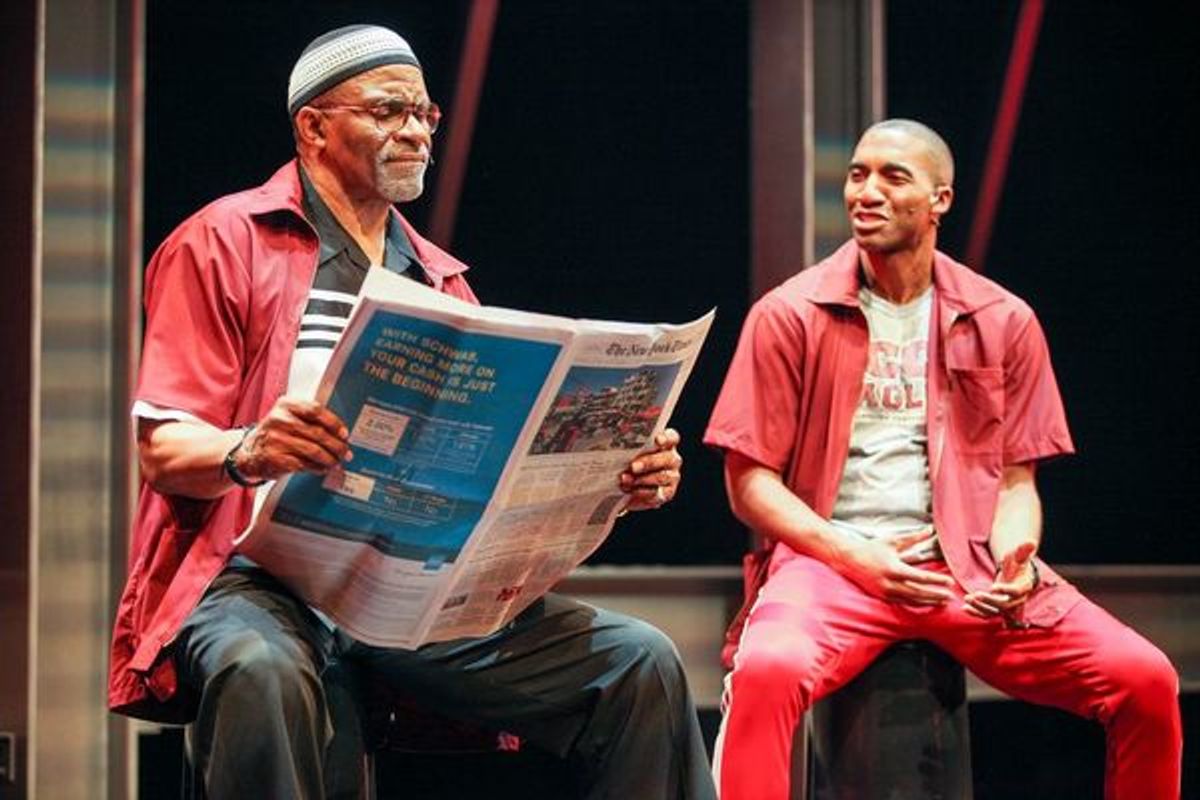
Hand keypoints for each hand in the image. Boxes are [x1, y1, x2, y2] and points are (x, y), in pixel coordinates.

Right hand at [235, 397, 350, 482]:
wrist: (248, 452)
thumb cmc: (274, 434)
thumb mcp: (288, 418)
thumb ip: (311, 421)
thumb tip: (341, 435)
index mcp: (286, 405)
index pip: (316, 410)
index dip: (334, 423)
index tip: (344, 434)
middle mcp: (279, 420)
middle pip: (318, 433)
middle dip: (337, 446)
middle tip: (346, 453)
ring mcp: (276, 439)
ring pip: (313, 451)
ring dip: (329, 459)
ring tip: (336, 463)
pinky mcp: (275, 458)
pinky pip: (304, 464)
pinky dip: (317, 468)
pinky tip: (322, 469)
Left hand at [619, 428, 681, 511]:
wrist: (626, 485)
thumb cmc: (627, 462)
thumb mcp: (627, 452)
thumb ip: (628, 448)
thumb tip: (616, 444)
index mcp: (665, 444)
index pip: (672, 438)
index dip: (666, 438)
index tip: (657, 440)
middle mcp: (671, 459)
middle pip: (667, 458)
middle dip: (649, 462)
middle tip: (633, 466)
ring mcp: (672, 476)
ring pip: (662, 477)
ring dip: (642, 479)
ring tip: (626, 480)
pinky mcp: (667, 492)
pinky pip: (658, 493)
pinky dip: (642, 492)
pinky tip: (631, 490)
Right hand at [832, 526, 955, 604]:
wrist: (849, 560)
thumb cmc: (872, 548)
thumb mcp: (893, 541)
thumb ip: (913, 538)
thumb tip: (929, 530)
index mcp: (894, 569)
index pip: (921, 577)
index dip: (937, 580)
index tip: (950, 581)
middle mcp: (890, 583)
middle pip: (919, 592)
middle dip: (936, 594)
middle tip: (951, 596)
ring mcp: (886, 592)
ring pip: (912, 599)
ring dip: (929, 601)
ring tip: (943, 602)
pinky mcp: (883, 597)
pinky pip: (903, 602)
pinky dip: (917, 602)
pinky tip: (927, 602)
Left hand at [962, 541, 1037, 617]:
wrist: (1016, 576)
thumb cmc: (1017, 564)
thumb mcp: (1019, 556)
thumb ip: (1023, 550)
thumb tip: (1031, 542)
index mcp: (1024, 587)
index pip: (1016, 592)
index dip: (1005, 590)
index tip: (992, 587)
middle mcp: (1017, 600)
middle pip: (1004, 605)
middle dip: (989, 601)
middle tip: (975, 595)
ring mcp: (1006, 606)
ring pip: (994, 612)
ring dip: (980, 608)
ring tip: (967, 599)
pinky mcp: (996, 609)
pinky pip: (986, 615)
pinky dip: (976, 613)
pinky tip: (964, 608)